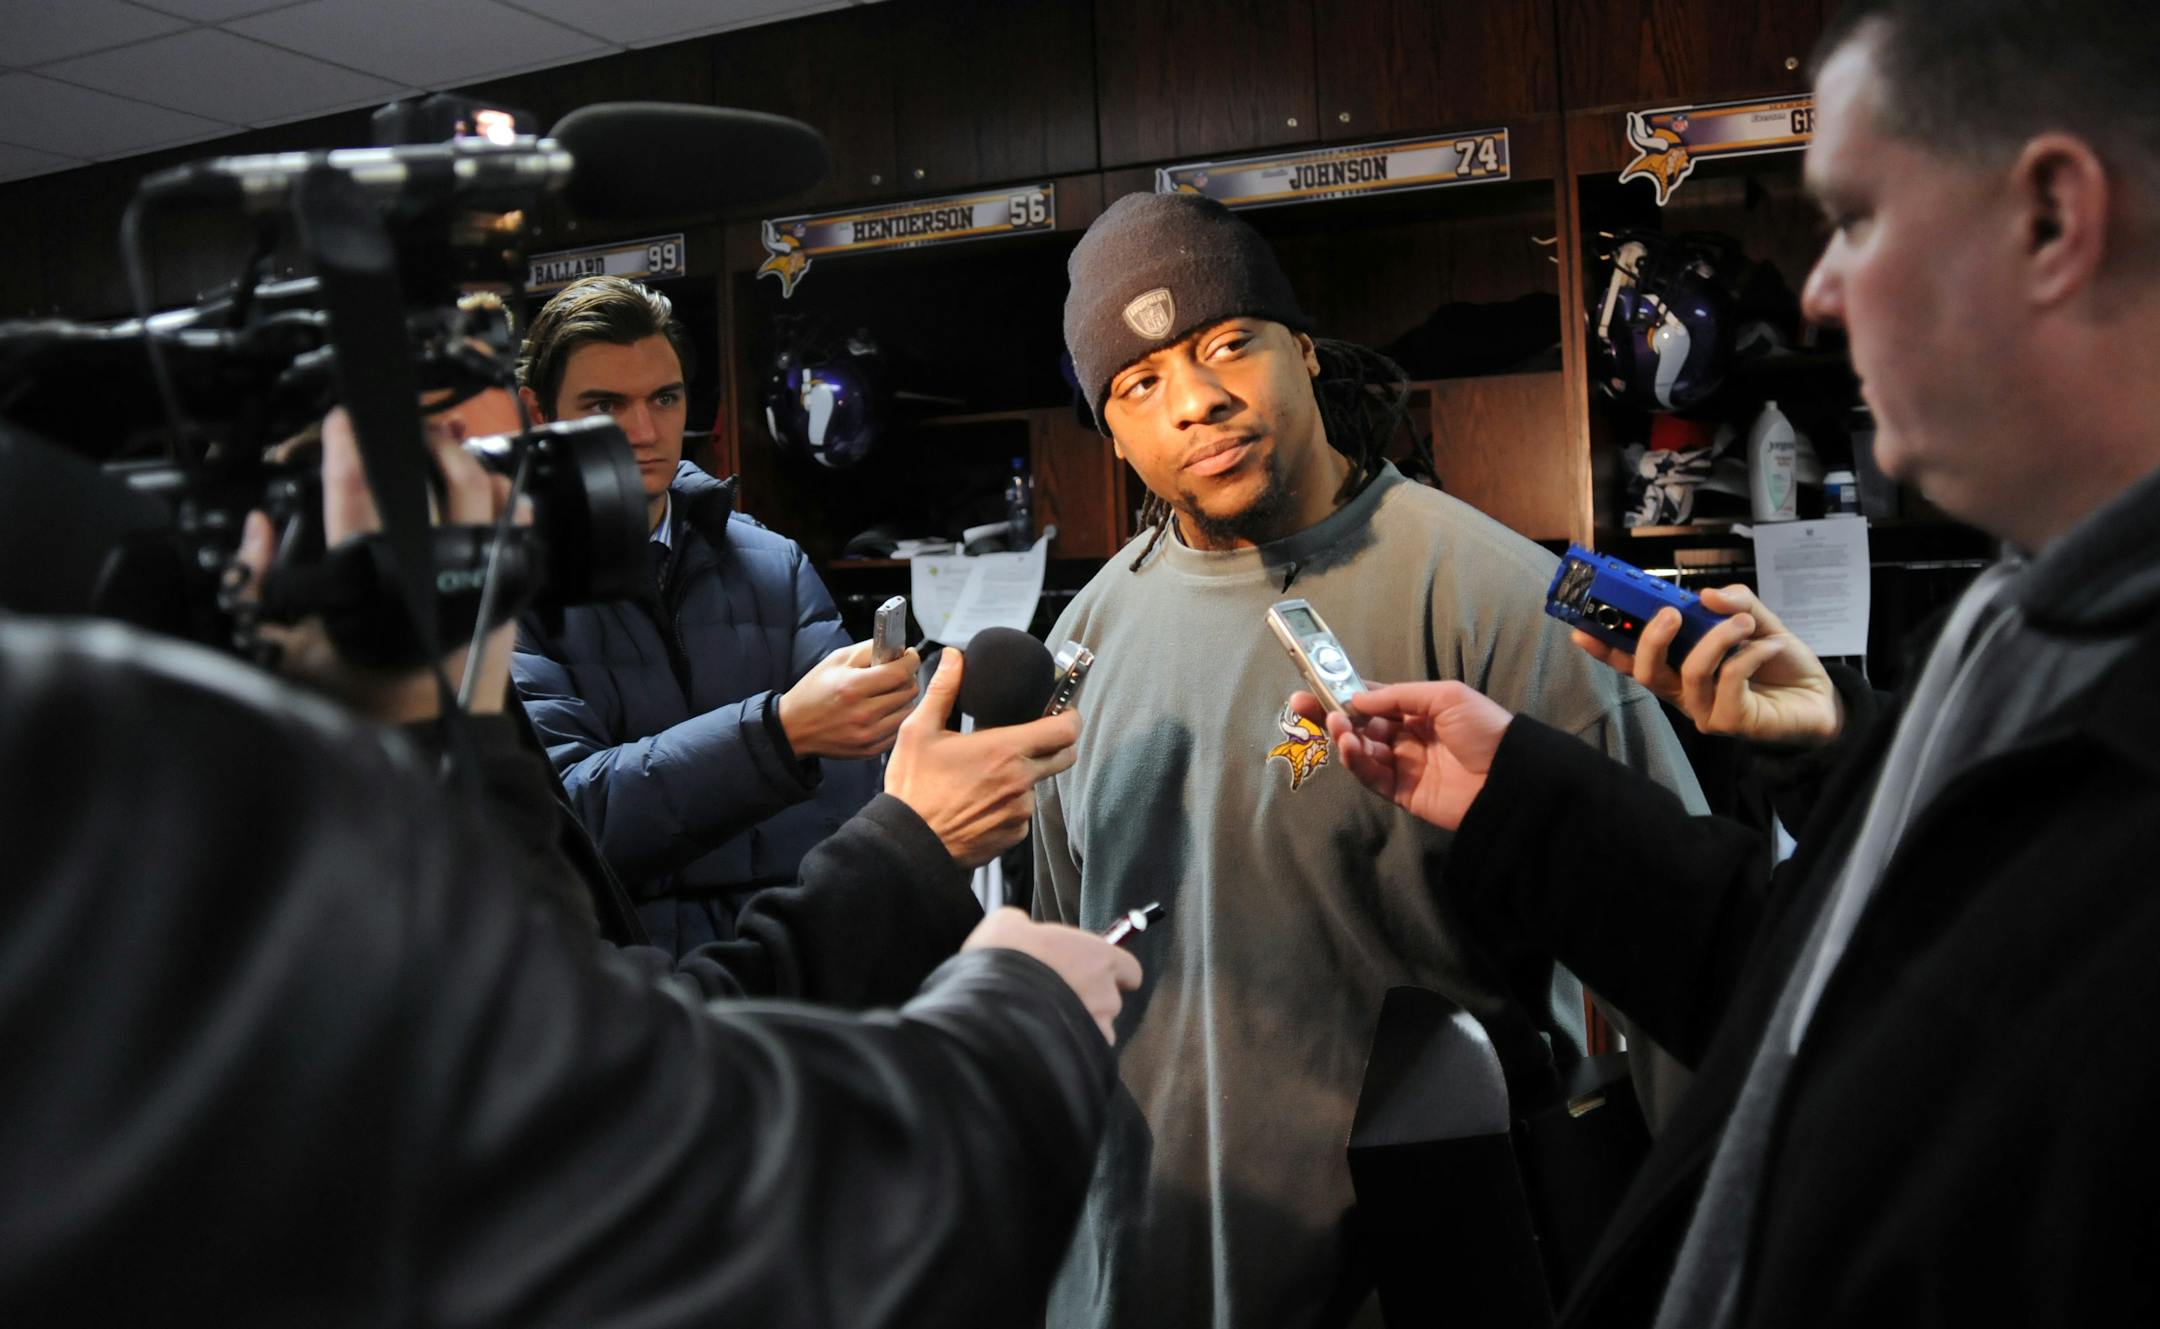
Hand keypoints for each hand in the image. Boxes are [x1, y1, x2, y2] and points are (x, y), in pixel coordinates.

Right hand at [231, 407, 519, 722]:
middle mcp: (433, 565)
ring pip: (483, 489)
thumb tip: (258, 526)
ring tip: (443, 444)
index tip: (340, 420)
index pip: (354, 491)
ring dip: (462, 457)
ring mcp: (480, 572)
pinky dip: (503, 496)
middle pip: (434, 476)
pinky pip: (517, 523)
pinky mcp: (510, 586)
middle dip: (417, 438)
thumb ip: (259, 586)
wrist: (428, 737)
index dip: (345, 446)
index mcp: (372, 574)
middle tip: (401, 426)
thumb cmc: (357, 697)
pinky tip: (487, 487)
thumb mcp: (286, 648)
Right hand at [777, 640, 920, 759]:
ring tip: (890, 693)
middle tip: (897, 674)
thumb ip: (868, 650)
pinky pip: (898, 729)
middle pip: (908, 691)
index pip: (900, 673)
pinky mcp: (870, 749)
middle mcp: (863, 713)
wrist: (794, 728)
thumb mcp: (835, 661)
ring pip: (908, 711)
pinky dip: (896, 717)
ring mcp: (868, 734)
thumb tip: (896, 648)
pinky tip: (884, 710)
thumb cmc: (813, 691)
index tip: (910, 656)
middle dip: (907, 678)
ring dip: (904, 698)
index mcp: (853, 687)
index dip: (911, 660)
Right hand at [884, 648, 1079, 866]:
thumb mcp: (919, 731)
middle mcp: (1020, 781)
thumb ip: (944, 690)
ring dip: (1023, 777)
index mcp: (1004, 750)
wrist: (908, 844)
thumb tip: (954, 658)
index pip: (1064, 729)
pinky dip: (1009, 804)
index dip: (1070, 717)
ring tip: (987, 776)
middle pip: (1064, 756)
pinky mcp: (1014, 834)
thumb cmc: (913, 788)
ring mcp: (1020, 811)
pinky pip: (1022, 813)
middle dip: (1057, 743)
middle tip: (1035, 736)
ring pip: (1037, 785)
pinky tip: (981, 802)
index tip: (1063, 712)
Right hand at [962, 907, 1141, 1044]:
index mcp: (1100, 958)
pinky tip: (1044, 1044)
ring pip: (1097, 1032)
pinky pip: (1082, 1055)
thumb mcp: (1009, 923)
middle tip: (1058, 996)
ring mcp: (1095, 1028)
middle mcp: (1106, 995)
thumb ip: (1028, 927)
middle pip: (1111, 1002)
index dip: (1112, 973)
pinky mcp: (1080, 1055)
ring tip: (1050, 1025)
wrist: (986, 1004)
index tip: (1093, 974)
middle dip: (1090, 1002)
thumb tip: (1021, 928)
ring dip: (1081, 1029)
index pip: (1130, 971)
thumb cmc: (1002, 958)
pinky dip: (1068, 1051)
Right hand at [1288, 681, 1513, 830]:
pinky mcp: (1403, 793)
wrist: (1511, 777)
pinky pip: (1371, 777)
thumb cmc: (1483, 729)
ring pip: (1362, 751)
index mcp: (1419, 711)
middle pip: (1361, 726)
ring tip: (1336, 727)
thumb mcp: (1445, 696)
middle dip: (1331, 715)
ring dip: (1344, 737)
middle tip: (1300, 705)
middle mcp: (1408, 737)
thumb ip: (1399, 696)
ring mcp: (1404, 766)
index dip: (1346, 694)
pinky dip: (1356, 763)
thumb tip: (1358, 699)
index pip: (1375, 702)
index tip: (1316, 686)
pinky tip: (1349, 747)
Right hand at [1569, 584, 1842, 746]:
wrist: (1821, 698)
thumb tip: (1705, 595)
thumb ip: (1734, 603)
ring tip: (1745, 623)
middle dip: (1651, 639)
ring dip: (1718, 638)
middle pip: (1645, 673)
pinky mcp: (1733, 723)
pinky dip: (1750, 655)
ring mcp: (1706, 712)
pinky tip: (1771, 645)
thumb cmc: (1779, 664)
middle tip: (1672, 613)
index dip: (1604, 647)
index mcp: (1679, 670)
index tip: (1581, 627)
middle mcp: (1685, 695)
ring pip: (1690, 673)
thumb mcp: (1757, 620)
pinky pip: (1729, 682)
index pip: (1632, 661)